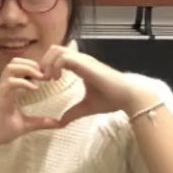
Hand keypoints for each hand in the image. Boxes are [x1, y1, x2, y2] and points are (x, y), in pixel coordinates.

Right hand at [0, 58, 63, 150]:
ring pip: (10, 68)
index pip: (18, 68)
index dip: (32, 66)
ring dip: (27, 68)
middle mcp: (4, 87)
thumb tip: (59, 124)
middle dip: (31, 63)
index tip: (47, 75)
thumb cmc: (1, 130)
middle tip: (45, 74)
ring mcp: (1, 91)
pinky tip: (34, 89)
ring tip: (40, 77)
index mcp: (9, 90)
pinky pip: (10, 83)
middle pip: (14, 62)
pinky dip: (23, 82)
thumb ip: (41, 122)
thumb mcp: (26, 125)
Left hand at [38, 45, 155, 126]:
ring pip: (56, 50)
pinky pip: (63, 58)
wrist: (128, 97)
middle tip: (44, 79)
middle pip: (54, 49)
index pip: (57, 56)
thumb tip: (60, 123)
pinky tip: (57, 79)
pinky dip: (55, 66)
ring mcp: (83, 60)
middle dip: (44, 62)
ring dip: (48, 63)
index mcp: (80, 66)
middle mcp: (80, 59)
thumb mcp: (86, 107)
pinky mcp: (85, 64)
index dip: (47, 66)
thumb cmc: (111, 99)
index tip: (45, 82)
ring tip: (50, 79)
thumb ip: (72, 113)